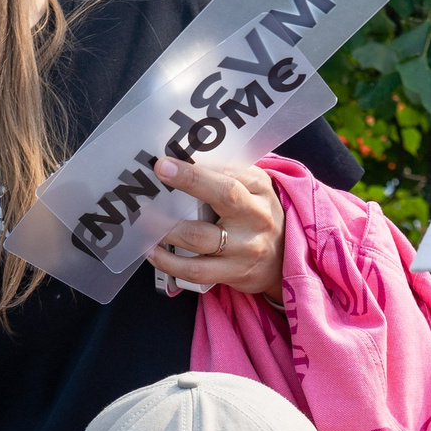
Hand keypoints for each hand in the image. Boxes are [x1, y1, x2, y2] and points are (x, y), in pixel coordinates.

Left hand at [144, 158, 284, 298]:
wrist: (284, 261)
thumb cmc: (257, 217)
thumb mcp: (254, 191)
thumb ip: (228, 174)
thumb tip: (183, 157)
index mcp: (259, 188)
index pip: (232, 170)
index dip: (203, 163)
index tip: (171, 159)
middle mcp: (255, 215)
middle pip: (224, 195)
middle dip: (190, 181)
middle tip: (159, 172)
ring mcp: (245, 247)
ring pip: (200, 237)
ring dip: (168, 228)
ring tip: (146, 222)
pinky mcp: (234, 272)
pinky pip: (196, 269)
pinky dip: (169, 262)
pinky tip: (153, 252)